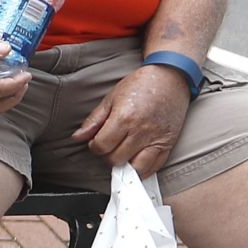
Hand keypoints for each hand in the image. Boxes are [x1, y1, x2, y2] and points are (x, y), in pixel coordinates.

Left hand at [72, 64, 192, 175]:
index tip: (97, 140)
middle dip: (108, 155)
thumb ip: (94, 120)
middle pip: (116, 159)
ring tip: (123, 153)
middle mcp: (141, 130)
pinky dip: (143, 169)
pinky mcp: (169, 143)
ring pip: (135, 168)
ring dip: (125, 165)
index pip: (101, 146)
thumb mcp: (111, 98)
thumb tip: (77, 137)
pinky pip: (155, 167)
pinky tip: (136, 161)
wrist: (170, 77)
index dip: (95, 146)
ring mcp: (156, 138)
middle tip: (110, 145)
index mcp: (124, 117)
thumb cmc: (140, 85)